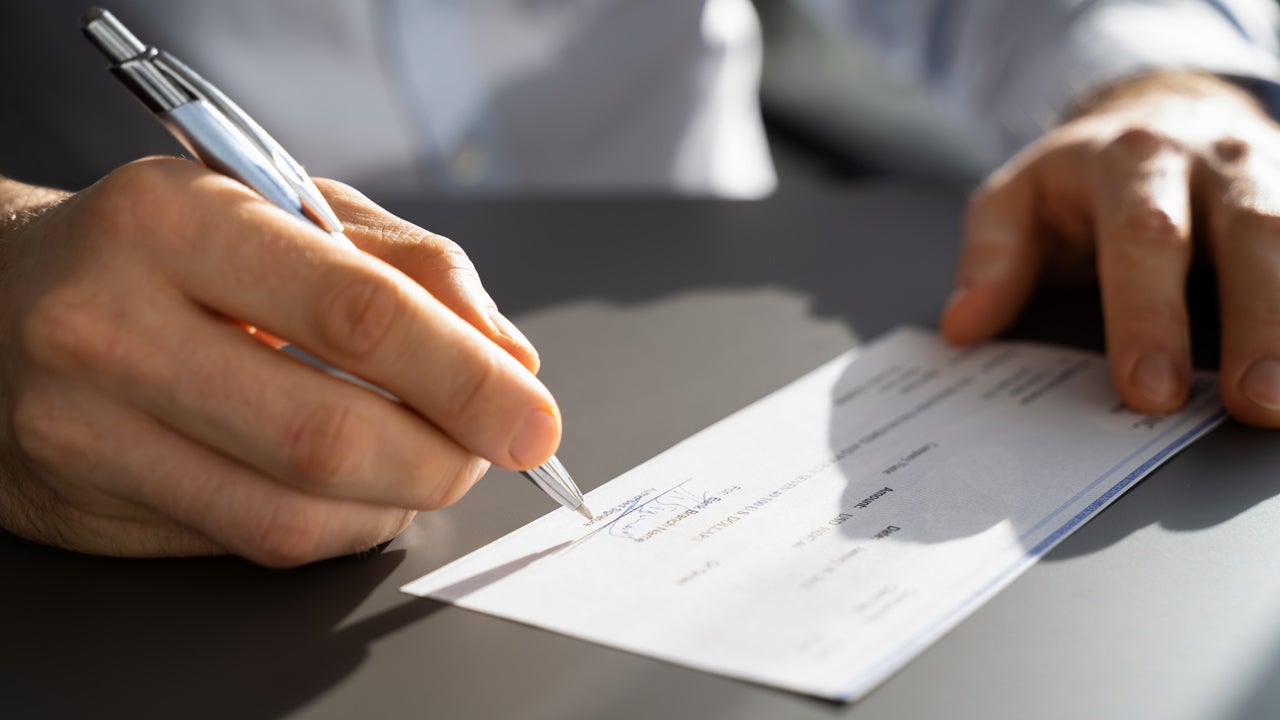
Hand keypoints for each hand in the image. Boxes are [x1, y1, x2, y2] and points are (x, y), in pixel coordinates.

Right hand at [0, 157, 557, 564]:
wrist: (0, 298)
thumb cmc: (163, 248)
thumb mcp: (283, 208)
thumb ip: (407, 267)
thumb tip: (508, 355)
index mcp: (177, 221)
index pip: (357, 312)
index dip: (468, 376)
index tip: (532, 413)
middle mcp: (113, 325)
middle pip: (329, 432)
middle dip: (448, 456)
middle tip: (497, 448)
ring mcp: (86, 428)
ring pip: (292, 511)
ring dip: (400, 500)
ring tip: (433, 462)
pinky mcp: (87, 504)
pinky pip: (251, 541)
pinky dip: (339, 527)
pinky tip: (363, 491)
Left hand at [942, 72, 1279, 426]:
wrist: (1166, 113)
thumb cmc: (1084, 177)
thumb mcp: (1019, 198)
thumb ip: (992, 257)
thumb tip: (964, 324)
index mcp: (1132, 160)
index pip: (1143, 238)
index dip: (1148, 316)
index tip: (1149, 391)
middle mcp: (1216, 162)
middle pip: (1250, 236)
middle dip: (1256, 322)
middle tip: (1253, 400)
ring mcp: (1274, 175)